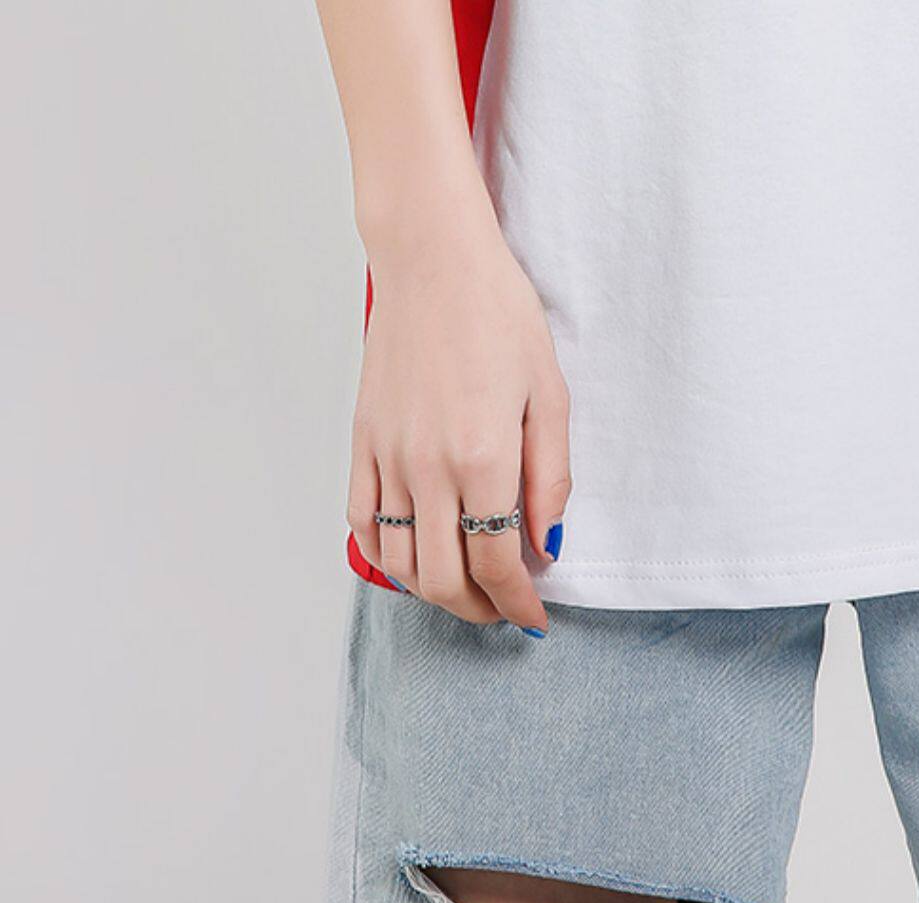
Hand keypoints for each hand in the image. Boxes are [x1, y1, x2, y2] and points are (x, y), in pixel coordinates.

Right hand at [345, 179, 569, 629]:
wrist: (433, 261)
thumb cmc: (500, 317)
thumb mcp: (550, 397)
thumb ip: (551, 480)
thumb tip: (547, 546)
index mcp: (482, 458)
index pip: (498, 563)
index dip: (519, 604)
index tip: (534, 619)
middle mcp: (428, 467)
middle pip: (444, 577)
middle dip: (478, 610)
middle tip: (504, 609)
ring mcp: (388, 456)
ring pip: (400, 560)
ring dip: (435, 590)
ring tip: (467, 588)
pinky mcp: (362, 441)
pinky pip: (364, 522)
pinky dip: (387, 556)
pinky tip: (414, 559)